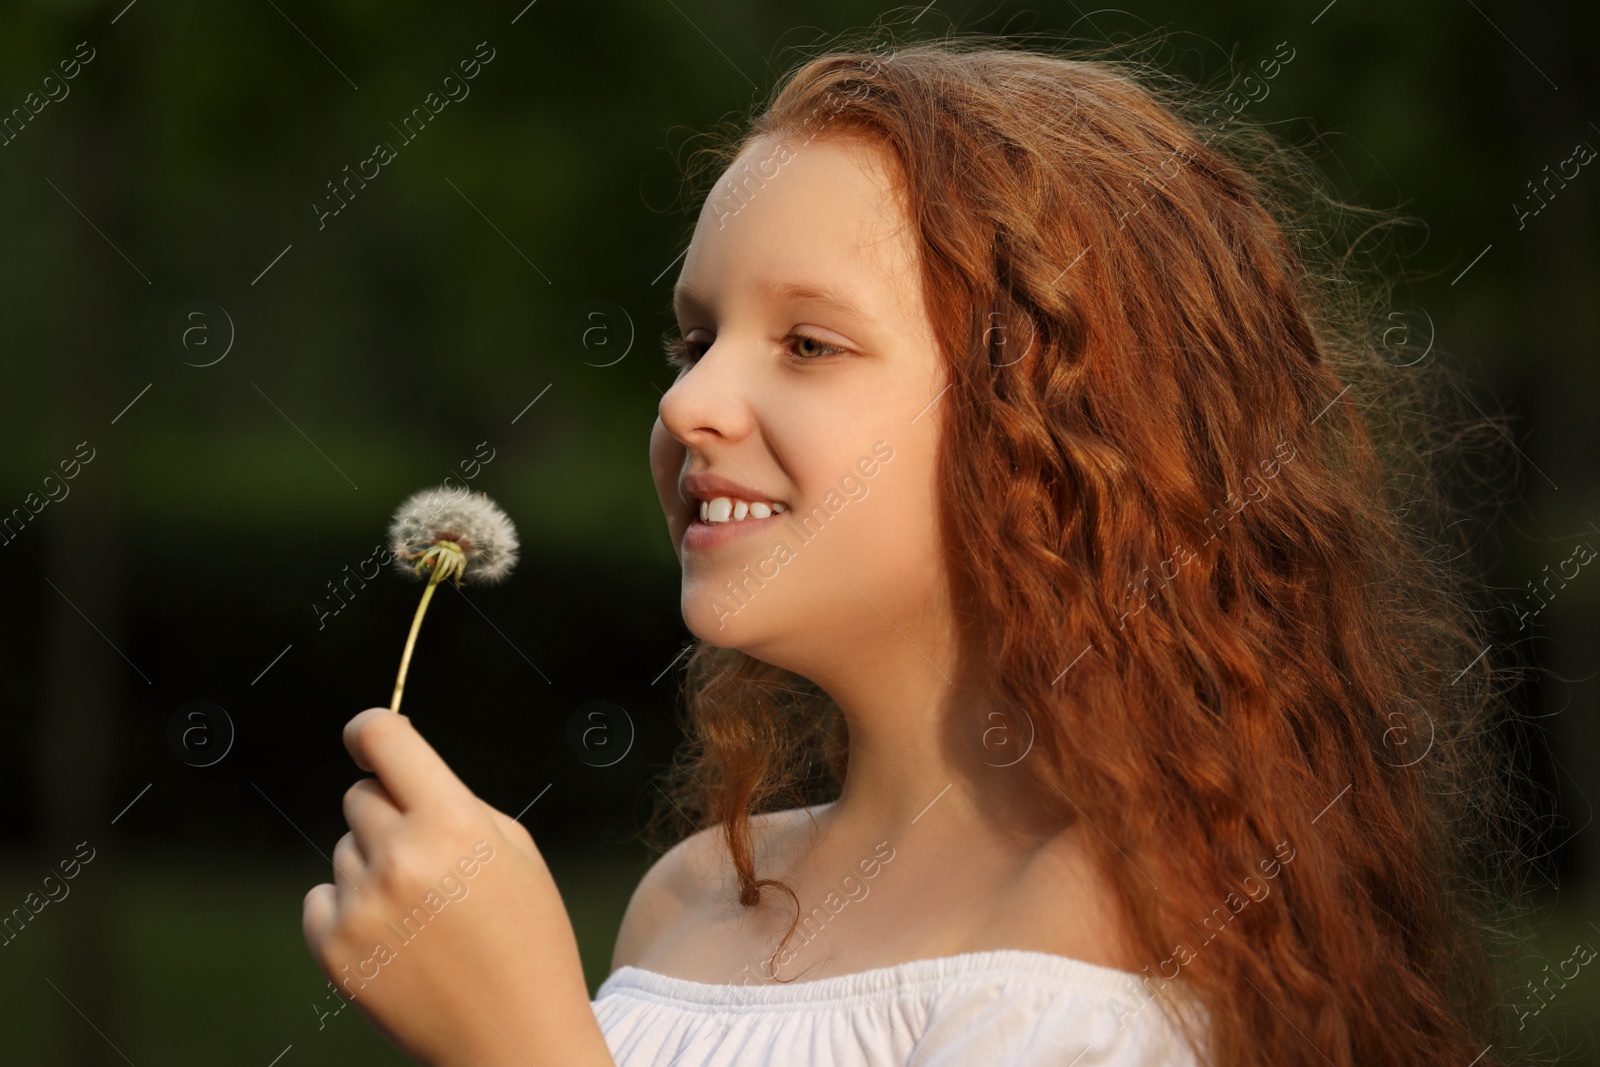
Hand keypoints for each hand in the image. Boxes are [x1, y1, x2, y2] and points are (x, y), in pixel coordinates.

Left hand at [302, 707, 612, 1066]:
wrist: (516, 1040)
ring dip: (374, 867)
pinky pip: (321, 898)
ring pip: (345, 850)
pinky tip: (395, 939)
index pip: (384, 738)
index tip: (365, 737)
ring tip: (425, 915)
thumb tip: (387, 766)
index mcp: (453, 822)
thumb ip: (452, 799)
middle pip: (362, 797)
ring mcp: (362, 906)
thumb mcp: (516, 851)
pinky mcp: (335, 950)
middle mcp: (400, 857)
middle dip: (390, 815)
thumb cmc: (528, 936)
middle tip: (430, 860)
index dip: (369, 729)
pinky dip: (348, 910)